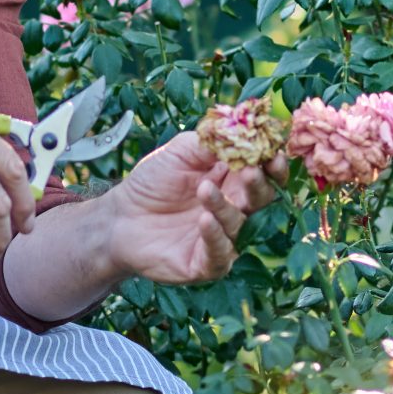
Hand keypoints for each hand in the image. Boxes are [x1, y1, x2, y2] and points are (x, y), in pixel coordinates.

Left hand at [98, 131, 285, 285]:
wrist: (119, 217)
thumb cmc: (152, 182)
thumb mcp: (180, 152)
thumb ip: (210, 142)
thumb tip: (239, 129)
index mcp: (233, 181)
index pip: (265, 174)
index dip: (273, 166)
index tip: (273, 155)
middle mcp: (234, 210)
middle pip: (262, 201)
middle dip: (259, 186)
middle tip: (250, 172)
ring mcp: (222, 238)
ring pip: (239, 225)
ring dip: (225, 207)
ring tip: (205, 189)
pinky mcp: (205, 264)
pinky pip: (220, 254)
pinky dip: (215, 237)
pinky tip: (204, 221)